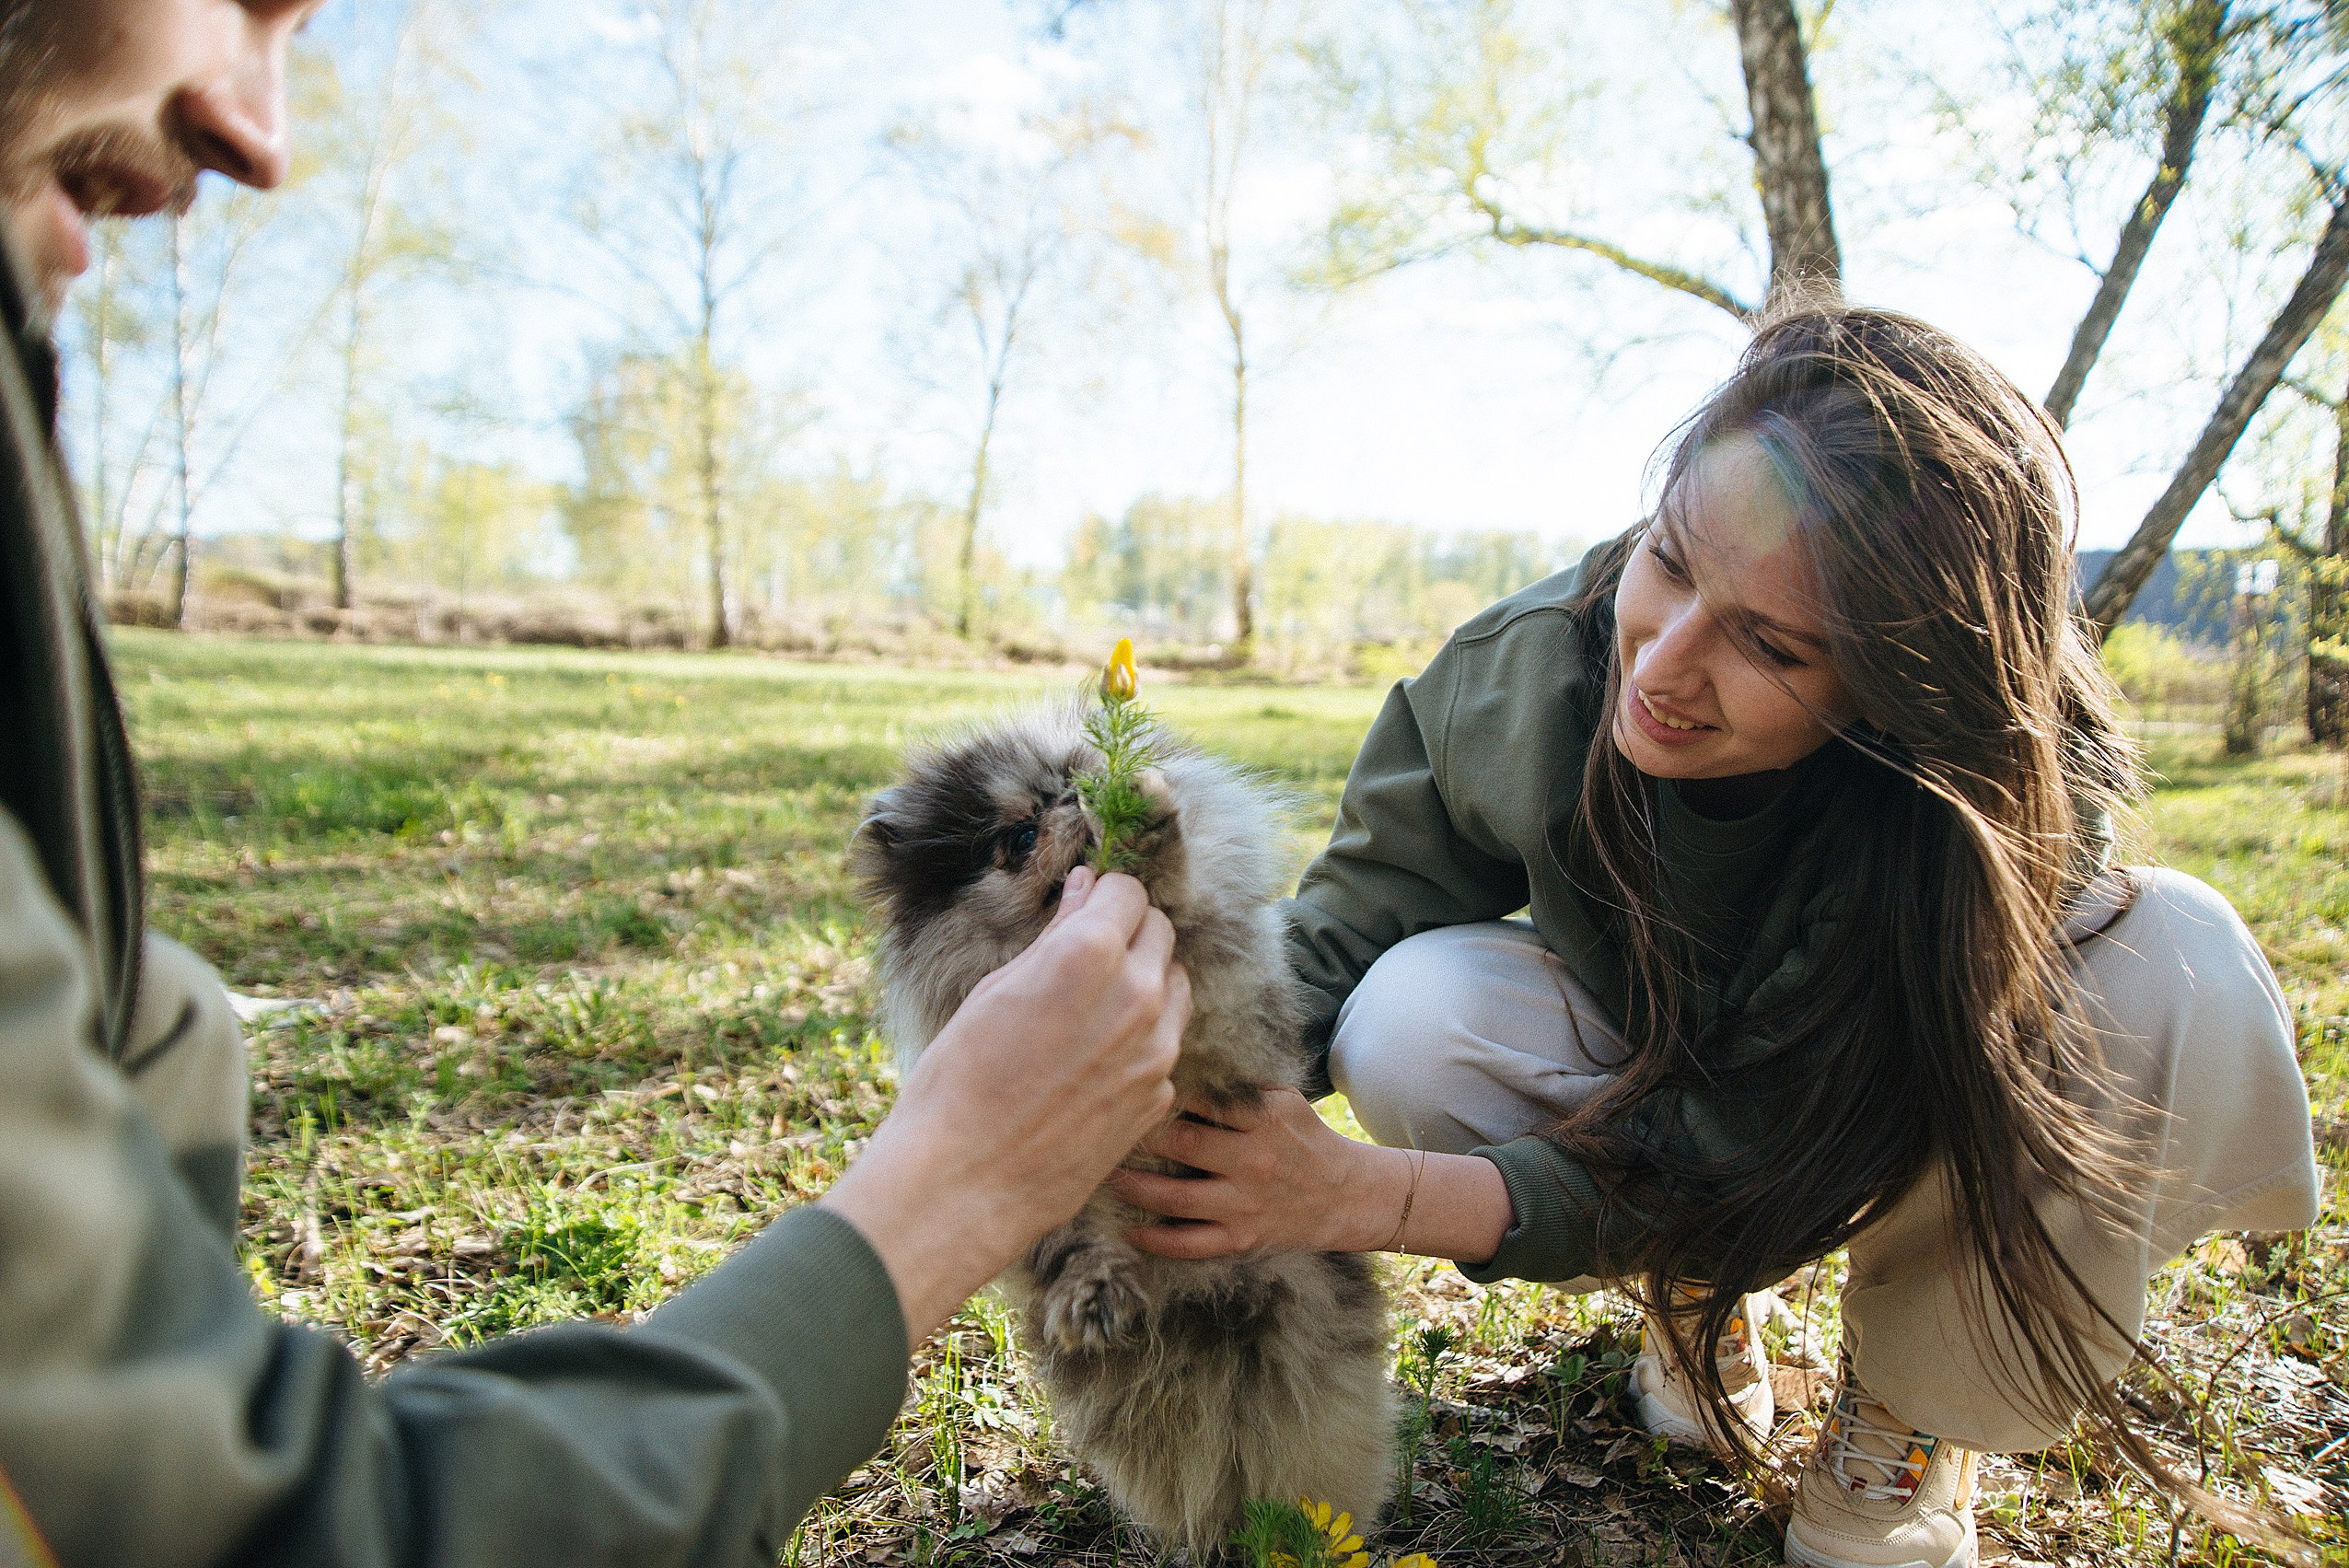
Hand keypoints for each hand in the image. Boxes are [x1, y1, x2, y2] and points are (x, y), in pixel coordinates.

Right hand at [823, 867, 1190, 1345]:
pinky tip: (1094, 1063)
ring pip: (1177, 987)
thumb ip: (1054, 936)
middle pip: (1161, 933)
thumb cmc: (960, 1081)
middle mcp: (1138, 996)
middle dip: (1129, 934)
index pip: (1129, 891)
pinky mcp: (1160, 1096)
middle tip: (1085, 959)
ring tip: (1093, 1010)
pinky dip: (1143, 1041)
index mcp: (1091, 954)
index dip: (1104, 898)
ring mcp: (1157, 1051)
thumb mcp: (996, 990)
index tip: (1085, 911)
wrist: (965, 1180)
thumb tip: (1083, 891)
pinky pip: (1166, 1045)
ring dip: (1147, 983)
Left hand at [1108, 1089, 1386, 1256]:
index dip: (1162, 1092)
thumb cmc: (1305, 1138)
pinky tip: (1127, 1230)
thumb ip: (1238, 1086)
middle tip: (1101, 1126)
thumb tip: (1182, 1059)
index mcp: (1264, 1119)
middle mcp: (1254, 1160)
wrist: (1347, 1195)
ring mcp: (1246, 1204)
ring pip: (1176, 1198)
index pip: (1203, 1099)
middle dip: (1137, 1136)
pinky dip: (1155, 1240)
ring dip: (1134, 1187)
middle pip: (1182, 1144)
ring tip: (1103, 1175)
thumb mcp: (1283, 1100)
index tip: (1128, 1084)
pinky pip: (1190, 1244)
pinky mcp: (1242, 1239)